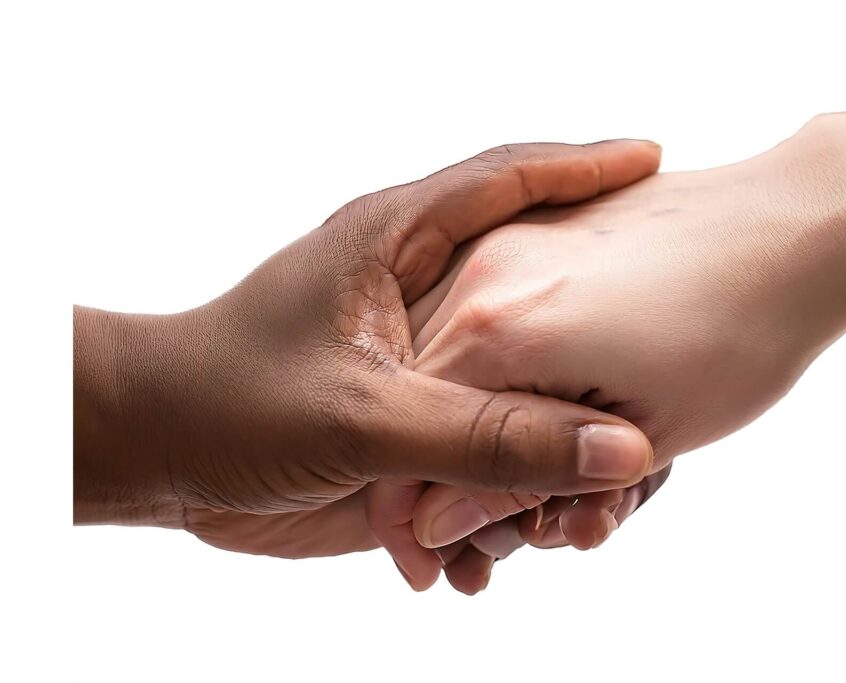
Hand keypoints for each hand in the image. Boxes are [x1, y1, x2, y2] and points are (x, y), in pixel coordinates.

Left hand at [73, 141, 663, 560]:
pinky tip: (543, 518)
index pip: (508, 178)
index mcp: (398, 241)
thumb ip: (491, 437)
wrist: (160, 462)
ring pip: (519, 364)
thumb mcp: (367, 419)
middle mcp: (416, 288)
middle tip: (662, 319)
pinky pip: (489, 433)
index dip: (586, 168)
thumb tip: (616, 450)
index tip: (656, 161)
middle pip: (531, 270)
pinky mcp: (411, 414)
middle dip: (594, 303)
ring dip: (562, 417)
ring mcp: (418, 354)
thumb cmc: (232, 408)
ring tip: (620, 456)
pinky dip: (518, 474)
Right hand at [368, 97, 845, 590]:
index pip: (413, 443)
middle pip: (428, 402)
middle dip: (471, 477)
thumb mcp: (638, 436)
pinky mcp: (534, 228)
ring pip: (455, 362)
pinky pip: (487, 313)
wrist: (799, 226)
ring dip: (499, 425)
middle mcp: (480, 273)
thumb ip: (521, 481)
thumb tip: (437, 525)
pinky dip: (514, 372)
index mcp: (493, 330)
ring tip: (578, 471)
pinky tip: (577, 395)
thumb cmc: (738, 333)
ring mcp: (505, 240)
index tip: (460, 558)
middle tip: (542, 522)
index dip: (425, 517)